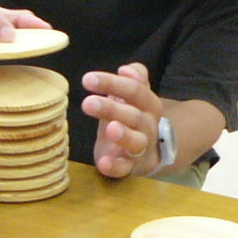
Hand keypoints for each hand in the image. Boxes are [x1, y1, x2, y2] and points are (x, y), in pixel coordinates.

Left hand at [81, 62, 162, 178]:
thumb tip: (127, 69)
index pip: (134, 90)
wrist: (149, 151)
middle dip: (112, 108)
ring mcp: (140, 147)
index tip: (88, 79)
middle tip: (88, 103)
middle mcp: (148, 125)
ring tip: (109, 128)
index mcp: (149, 104)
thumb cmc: (133, 116)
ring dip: (123, 135)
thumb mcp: (135, 95)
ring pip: (135, 142)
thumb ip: (135, 78)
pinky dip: (115, 166)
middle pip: (133, 115)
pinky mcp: (130, 166)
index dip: (112, 83)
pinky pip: (125, 168)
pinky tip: (103, 162)